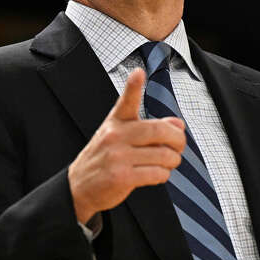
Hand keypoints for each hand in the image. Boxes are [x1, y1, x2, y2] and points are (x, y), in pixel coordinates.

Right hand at [68, 68, 185, 223]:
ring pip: (162, 155)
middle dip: (178, 140)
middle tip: (180, 146)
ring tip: (169, 163)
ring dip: (173, 161)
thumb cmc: (104, 159)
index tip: (138, 73)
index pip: (126, 101)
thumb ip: (150, 129)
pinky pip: (157, 173)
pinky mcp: (121, 176)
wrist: (79, 187)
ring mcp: (117, 156)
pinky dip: (164, 175)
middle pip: (158, 131)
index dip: (133, 86)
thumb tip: (179, 124)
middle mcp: (115, 136)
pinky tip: (158, 174)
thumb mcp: (121, 138)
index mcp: (115, 123)